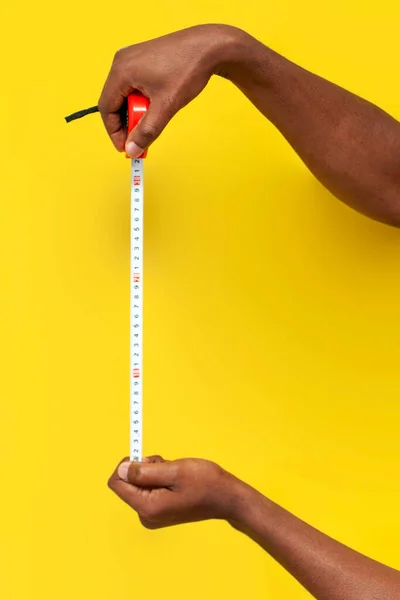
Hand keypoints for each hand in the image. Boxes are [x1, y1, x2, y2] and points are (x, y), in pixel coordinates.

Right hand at [98, 24, 241, 156]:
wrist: (208, 46)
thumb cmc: (187, 70)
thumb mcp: (165, 107)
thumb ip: (147, 131)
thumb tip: (132, 150)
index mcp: (121, 71)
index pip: (106, 108)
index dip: (114, 132)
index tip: (125, 148)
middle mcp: (121, 61)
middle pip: (114, 101)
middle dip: (126, 123)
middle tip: (140, 139)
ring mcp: (131, 58)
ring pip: (124, 94)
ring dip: (135, 113)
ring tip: (153, 121)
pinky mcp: (142, 59)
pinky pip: (133, 85)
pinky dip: (141, 101)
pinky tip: (156, 108)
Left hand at [108, 455, 242, 528]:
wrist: (227, 498)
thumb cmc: (205, 482)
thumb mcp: (174, 471)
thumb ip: (144, 471)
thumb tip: (120, 469)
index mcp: (147, 507)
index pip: (117, 482)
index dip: (127, 465)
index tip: (146, 457)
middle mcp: (146, 515)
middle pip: (127, 483)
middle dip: (143, 467)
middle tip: (166, 465)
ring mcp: (152, 514)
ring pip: (138, 483)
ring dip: (153, 471)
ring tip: (174, 472)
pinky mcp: (159, 510)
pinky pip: (148, 488)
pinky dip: (158, 478)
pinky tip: (175, 479)